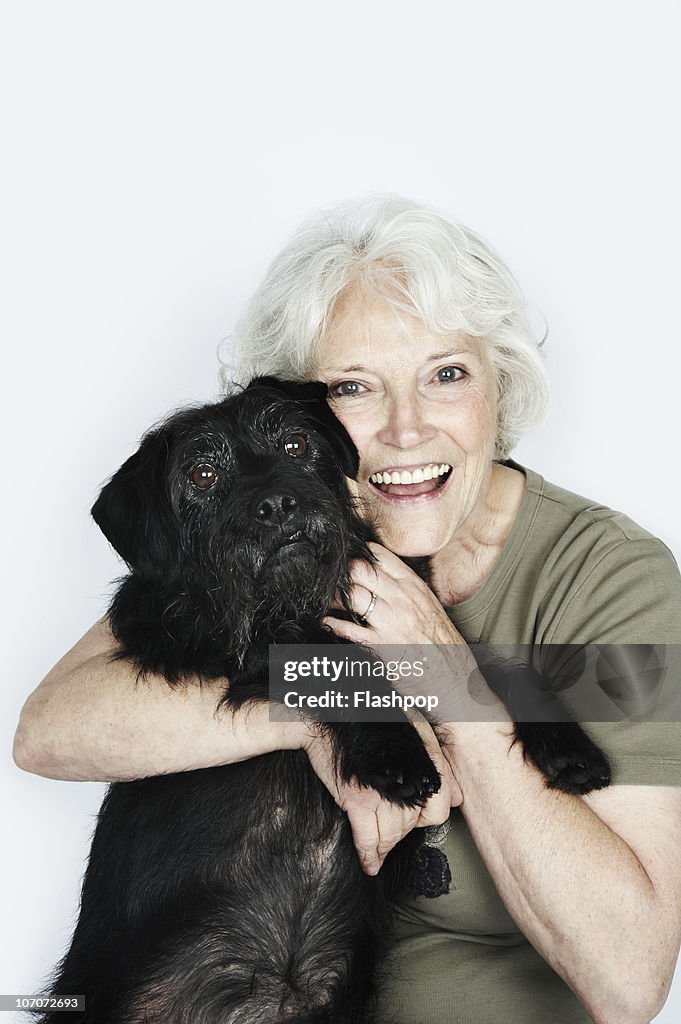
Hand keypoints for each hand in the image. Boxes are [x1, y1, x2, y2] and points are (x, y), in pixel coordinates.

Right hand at [301, 717, 461, 874]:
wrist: (334, 715)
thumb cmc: (373, 719)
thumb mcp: (415, 730)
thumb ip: (436, 765)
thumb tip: (458, 798)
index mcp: (425, 763)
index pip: (439, 810)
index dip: (427, 817)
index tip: (415, 820)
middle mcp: (408, 781)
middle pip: (412, 824)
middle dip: (400, 833)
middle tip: (390, 839)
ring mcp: (383, 793)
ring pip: (391, 835)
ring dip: (384, 849)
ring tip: (379, 856)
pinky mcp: (358, 800)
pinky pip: (367, 838)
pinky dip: (367, 854)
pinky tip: (369, 862)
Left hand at [322, 542, 462, 646]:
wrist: (453, 675)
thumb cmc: (442, 643)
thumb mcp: (429, 606)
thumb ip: (408, 589)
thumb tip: (385, 579)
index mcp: (413, 586)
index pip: (381, 558)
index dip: (360, 554)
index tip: (347, 557)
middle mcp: (401, 598)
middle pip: (361, 571)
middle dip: (343, 572)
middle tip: (332, 578)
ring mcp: (390, 620)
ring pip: (352, 595)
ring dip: (335, 596)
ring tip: (327, 598)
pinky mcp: (380, 643)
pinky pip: (349, 629)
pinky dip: (333, 624)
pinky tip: (326, 621)